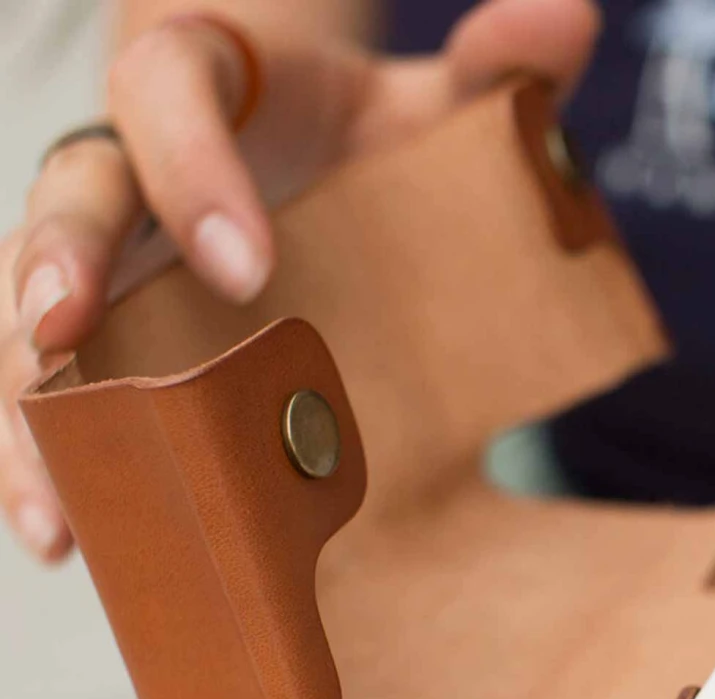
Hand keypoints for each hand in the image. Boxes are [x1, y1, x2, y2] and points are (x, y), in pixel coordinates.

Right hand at [0, 0, 598, 560]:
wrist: (316, 167)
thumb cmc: (365, 138)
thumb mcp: (429, 104)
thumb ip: (496, 68)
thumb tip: (566, 18)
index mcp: (200, 82)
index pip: (167, 92)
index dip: (192, 170)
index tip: (245, 265)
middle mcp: (128, 167)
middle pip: (63, 195)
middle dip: (54, 264)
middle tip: (61, 337)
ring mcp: (103, 260)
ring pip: (25, 311)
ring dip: (24, 404)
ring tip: (50, 506)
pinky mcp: (104, 338)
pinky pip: (52, 390)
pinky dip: (49, 458)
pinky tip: (64, 536)